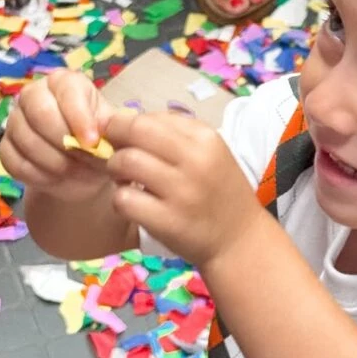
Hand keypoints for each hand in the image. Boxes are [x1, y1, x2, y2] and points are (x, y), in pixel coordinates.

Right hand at [0, 70, 115, 201]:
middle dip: (63, 140)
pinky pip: (13, 161)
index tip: (92, 142)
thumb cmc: (103, 144)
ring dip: (53, 160)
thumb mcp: (114, 135)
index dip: (79, 117)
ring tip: (74, 170)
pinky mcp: (6, 146)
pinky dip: (37, 174)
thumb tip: (102, 139)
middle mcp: (35, 94)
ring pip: (25, 138)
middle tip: (82, 159)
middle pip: (40, 111)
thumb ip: (111, 132)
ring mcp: (16, 120)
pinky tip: (55, 178)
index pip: (67, 90)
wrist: (85, 171)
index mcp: (66, 83)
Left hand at [104, 111, 264, 265]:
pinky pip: (124, 199)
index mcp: (206, 138)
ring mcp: (182, 192)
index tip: (123, 138)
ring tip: (125, 181)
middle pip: (135, 131)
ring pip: (125, 162)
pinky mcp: (168, 221)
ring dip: (115, 170)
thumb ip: (175, 134)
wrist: (241, 240)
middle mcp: (196, 160)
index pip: (151, 117)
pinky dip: (120, 201)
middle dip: (115, 140)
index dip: (127, 125)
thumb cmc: (221, 193)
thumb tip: (127, 120)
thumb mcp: (211, 153)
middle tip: (117, 155)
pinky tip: (132, 205)